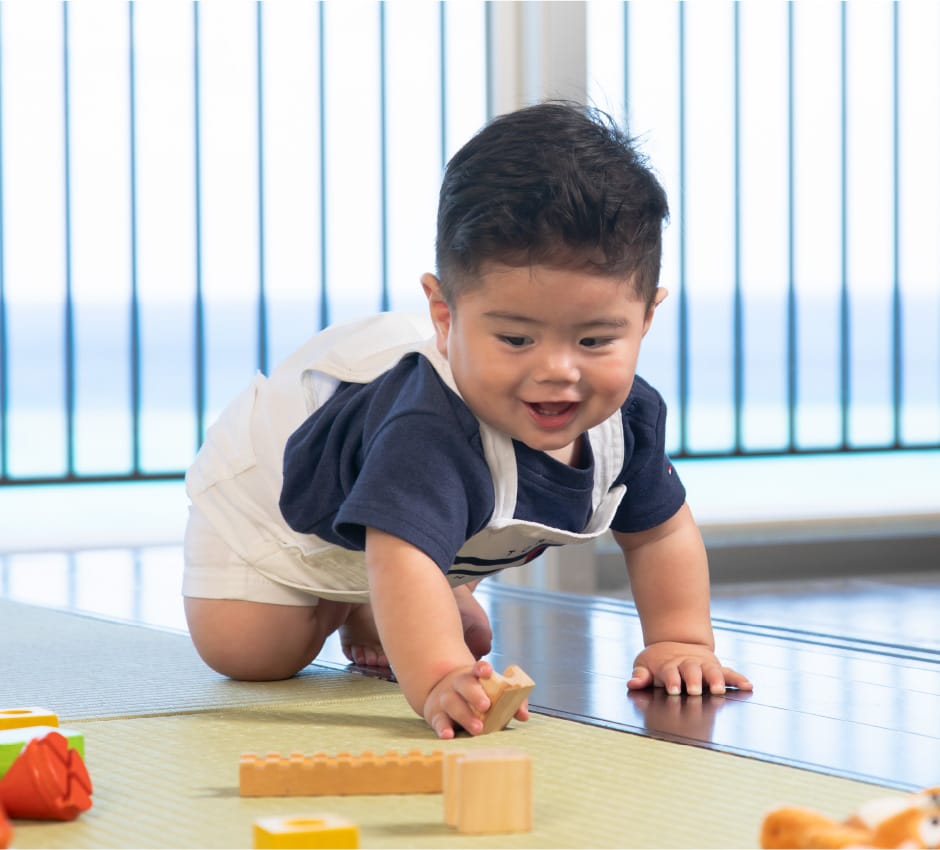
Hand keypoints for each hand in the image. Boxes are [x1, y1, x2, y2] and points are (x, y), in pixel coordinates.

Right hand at [423, 659, 528, 739]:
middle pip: (465, 685)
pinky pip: (439, 721)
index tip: (487, 672)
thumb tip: (524, 716)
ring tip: (478, 728)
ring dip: (465, 716)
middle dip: (475, 695)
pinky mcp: (436, 715)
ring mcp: (445, 699)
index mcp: (473, 676)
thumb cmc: (475, 696)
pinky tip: (448, 735)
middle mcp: (458, 685)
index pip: (478, 668)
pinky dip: (442, 728)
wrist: (440, 692)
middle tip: (486, 706)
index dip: (483, 669)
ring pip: (452, 703)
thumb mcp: (490, 693)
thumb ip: (511, 702)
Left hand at [628, 641, 752, 695]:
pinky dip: (738, 679)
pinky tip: (748, 686)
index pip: (670, 673)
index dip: (672, 681)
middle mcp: (688, 665)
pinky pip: (729, 672)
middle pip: (691, 671)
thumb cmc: (657, 662)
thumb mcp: (644, 665)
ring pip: (711, 671)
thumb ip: (640, 676)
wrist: (675, 643)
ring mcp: (703, 666)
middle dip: (693, 681)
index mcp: (669, 666)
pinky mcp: (715, 667)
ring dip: (716, 680)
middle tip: (695, 690)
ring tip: (719, 689)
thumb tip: (632, 683)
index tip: (673, 690)